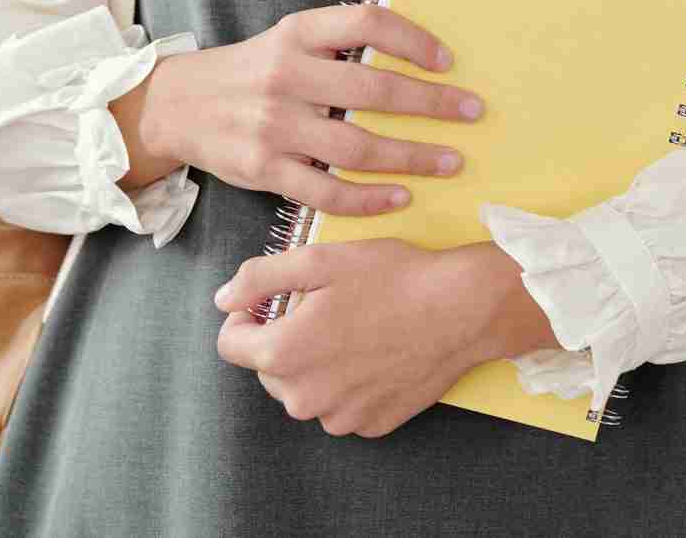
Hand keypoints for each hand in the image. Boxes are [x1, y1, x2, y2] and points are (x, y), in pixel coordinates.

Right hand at [142, 4, 485, 215]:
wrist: (177, 106)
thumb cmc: (250, 72)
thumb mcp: (286, 40)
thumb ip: (336, 44)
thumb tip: (414, 56)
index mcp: (296, 33)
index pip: (366, 23)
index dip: (413, 39)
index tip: (447, 60)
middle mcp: (286, 75)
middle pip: (373, 90)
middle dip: (431, 104)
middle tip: (471, 113)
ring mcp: (273, 125)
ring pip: (357, 147)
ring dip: (412, 157)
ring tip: (449, 162)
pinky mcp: (264, 169)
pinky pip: (327, 192)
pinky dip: (369, 199)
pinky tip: (399, 197)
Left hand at [212, 240, 514, 436]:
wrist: (460, 309)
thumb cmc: (392, 278)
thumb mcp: (318, 260)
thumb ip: (259, 278)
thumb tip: (224, 299)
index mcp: (284, 354)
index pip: (230, 345)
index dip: (245, 317)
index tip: (269, 302)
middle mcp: (305, 398)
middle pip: (269, 369)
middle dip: (284, 340)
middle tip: (324, 308)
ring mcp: (340, 417)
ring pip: (305, 389)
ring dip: (316, 364)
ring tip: (353, 329)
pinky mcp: (371, 425)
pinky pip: (341, 406)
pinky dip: (348, 384)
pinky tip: (375, 353)